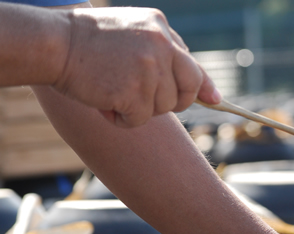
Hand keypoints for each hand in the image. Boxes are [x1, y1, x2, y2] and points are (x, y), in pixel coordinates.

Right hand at [53, 7, 219, 127]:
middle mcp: (161, 45)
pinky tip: (105, 101)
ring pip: (163, 107)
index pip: (192, 64)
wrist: (53, 43)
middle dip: (174, 102)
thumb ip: (162, 54)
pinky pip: (141, 119)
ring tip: (113, 90)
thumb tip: (200, 88)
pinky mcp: (135, 91)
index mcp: (161, 28)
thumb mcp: (132, 35)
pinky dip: (123, 119)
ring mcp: (150, 67)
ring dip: (140, 108)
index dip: (203, 86)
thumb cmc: (88, 42)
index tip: (215, 100)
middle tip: (146, 100)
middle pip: (188, 89)